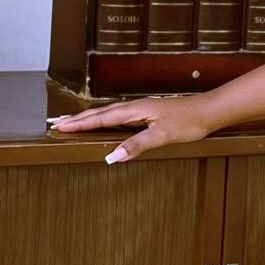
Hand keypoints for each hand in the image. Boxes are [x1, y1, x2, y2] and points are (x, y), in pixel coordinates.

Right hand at [46, 94, 214, 163]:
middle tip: (56, 123)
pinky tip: (104, 123)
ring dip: (88, 118)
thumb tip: (112, 156)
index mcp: (133, 111)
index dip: (78, 124)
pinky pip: (118, 116)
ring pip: (107, 114)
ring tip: (72, 122)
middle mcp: (134, 108)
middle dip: (76, 119)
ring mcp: (140, 110)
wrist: (209, 111)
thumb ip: (136, 145)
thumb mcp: (162, 136)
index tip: (59, 127)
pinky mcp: (147, 114)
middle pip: (98, 113)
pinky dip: (104, 119)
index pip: (99, 118)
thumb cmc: (189, 121)